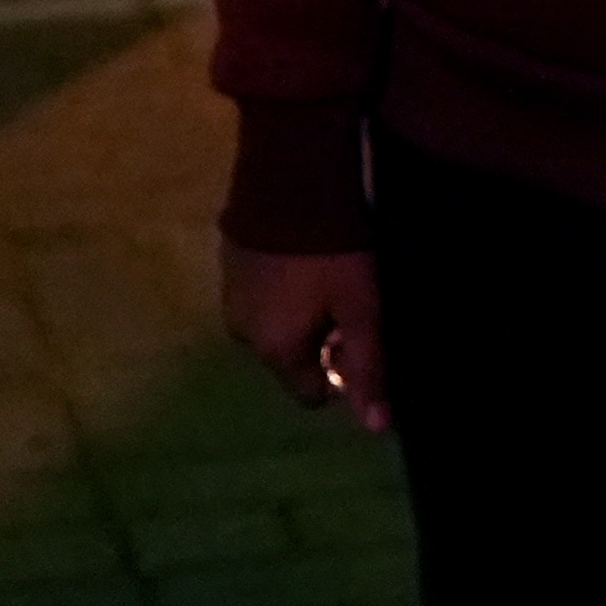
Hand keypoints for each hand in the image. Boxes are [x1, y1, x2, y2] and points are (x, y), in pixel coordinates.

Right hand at [220, 239, 390, 432]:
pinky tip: (305, 257)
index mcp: (273, 351)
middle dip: (323, 340)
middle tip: (351, 301)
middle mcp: (243, 333)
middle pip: (293, 356)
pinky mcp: (230, 261)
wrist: (290, 177)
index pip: (311, 392)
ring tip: (330, 274)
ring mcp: (230, 295)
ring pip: (277, 323)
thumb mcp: (361, 308)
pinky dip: (284, 285)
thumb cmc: (331, 251)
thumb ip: (368, 366)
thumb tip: (376, 427)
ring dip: (303, 310)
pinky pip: (263, 291)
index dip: (342, 374)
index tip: (361, 339)